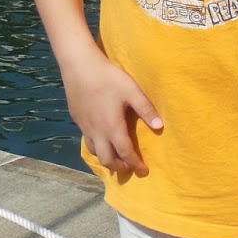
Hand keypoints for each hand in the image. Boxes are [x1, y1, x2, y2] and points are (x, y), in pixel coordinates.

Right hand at [61, 52, 162, 176]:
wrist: (79, 66)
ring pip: (95, 152)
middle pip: (107, 159)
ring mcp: (85, 127)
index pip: (125, 153)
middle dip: (119, 167)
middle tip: (130, 168)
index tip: (144, 171)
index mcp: (112, 127)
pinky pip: (87, 141)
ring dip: (106, 159)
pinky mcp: (77, 119)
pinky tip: (102, 140)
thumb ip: (146, 109)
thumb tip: (160, 127)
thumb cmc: (108, 78)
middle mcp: (97, 132)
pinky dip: (97, 147)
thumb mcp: (132, 91)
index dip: (135, 164)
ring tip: (116, 158)